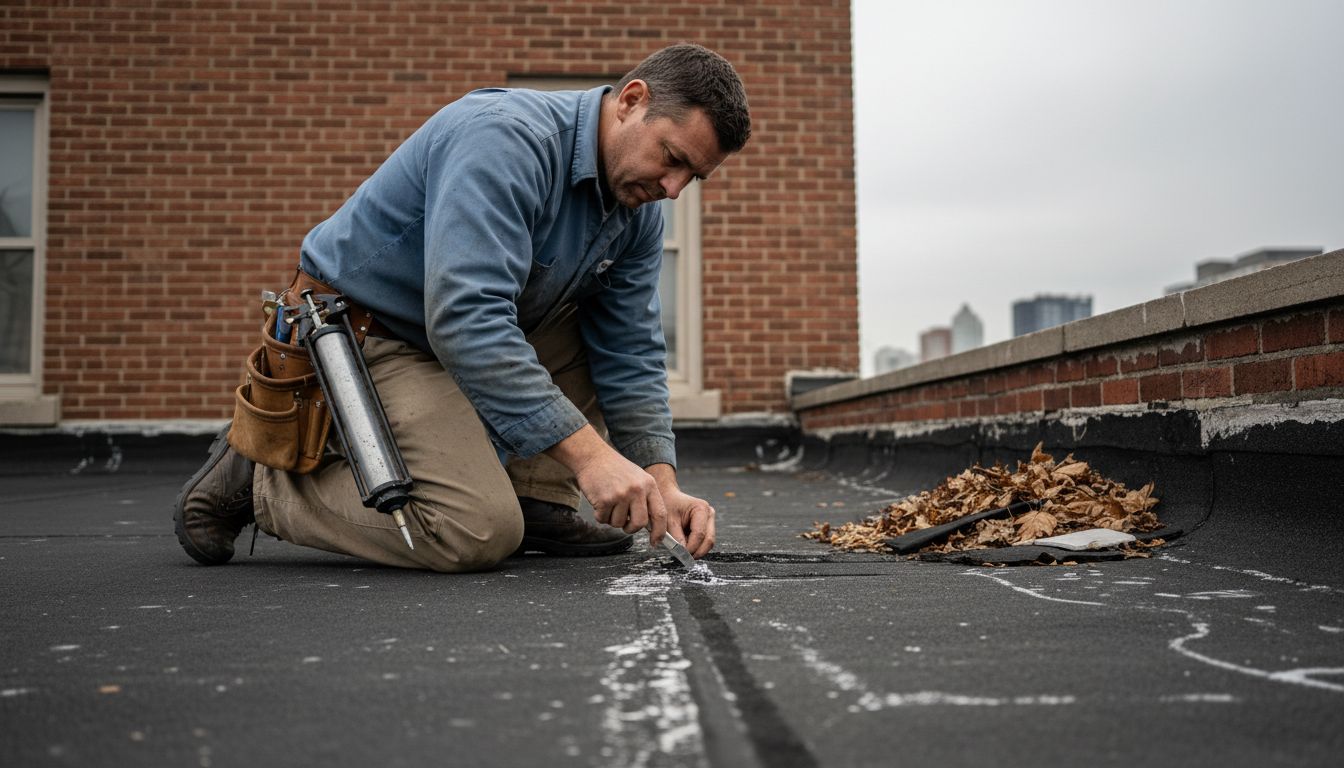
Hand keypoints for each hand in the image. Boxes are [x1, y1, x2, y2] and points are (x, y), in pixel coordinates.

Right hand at [548, 426, 667, 543]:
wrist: (593, 456)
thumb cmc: (615, 469)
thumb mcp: (638, 479)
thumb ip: (646, 499)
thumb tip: (652, 525)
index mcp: (649, 485)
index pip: (660, 514)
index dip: (659, 531)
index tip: (655, 542)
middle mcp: (637, 490)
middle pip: (640, 523)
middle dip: (631, 528)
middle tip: (625, 524)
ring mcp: (621, 494)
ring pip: (619, 523)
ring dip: (612, 519)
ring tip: (609, 503)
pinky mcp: (605, 499)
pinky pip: (604, 519)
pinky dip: (600, 515)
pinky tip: (600, 500)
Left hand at [646, 464, 715, 557]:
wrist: (668, 497)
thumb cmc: (667, 506)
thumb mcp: (668, 522)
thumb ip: (676, 538)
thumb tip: (683, 553)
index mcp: (701, 509)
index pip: (700, 534)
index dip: (691, 547)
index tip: (681, 555)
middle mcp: (709, 513)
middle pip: (709, 540)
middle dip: (697, 551)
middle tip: (684, 558)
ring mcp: (710, 520)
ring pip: (708, 542)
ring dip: (696, 549)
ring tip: (682, 550)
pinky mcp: (707, 526)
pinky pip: (705, 541)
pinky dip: (696, 546)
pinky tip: (685, 545)